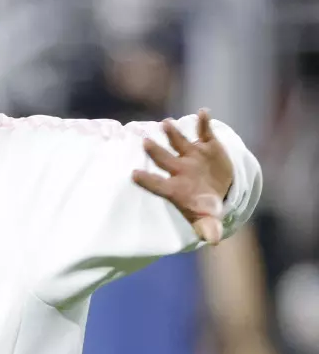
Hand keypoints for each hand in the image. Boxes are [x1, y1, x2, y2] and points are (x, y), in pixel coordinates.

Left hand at [135, 110, 232, 244]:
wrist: (220, 187)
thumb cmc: (205, 206)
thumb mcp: (208, 218)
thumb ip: (208, 228)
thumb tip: (214, 241)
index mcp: (175, 188)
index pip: (157, 184)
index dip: (147, 180)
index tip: (133, 174)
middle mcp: (180, 168)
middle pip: (164, 159)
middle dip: (155, 152)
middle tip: (144, 142)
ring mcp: (192, 155)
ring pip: (179, 142)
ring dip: (173, 133)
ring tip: (166, 123)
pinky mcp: (207, 145)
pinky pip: (204, 132)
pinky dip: (204, 122)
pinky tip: (204, 113)